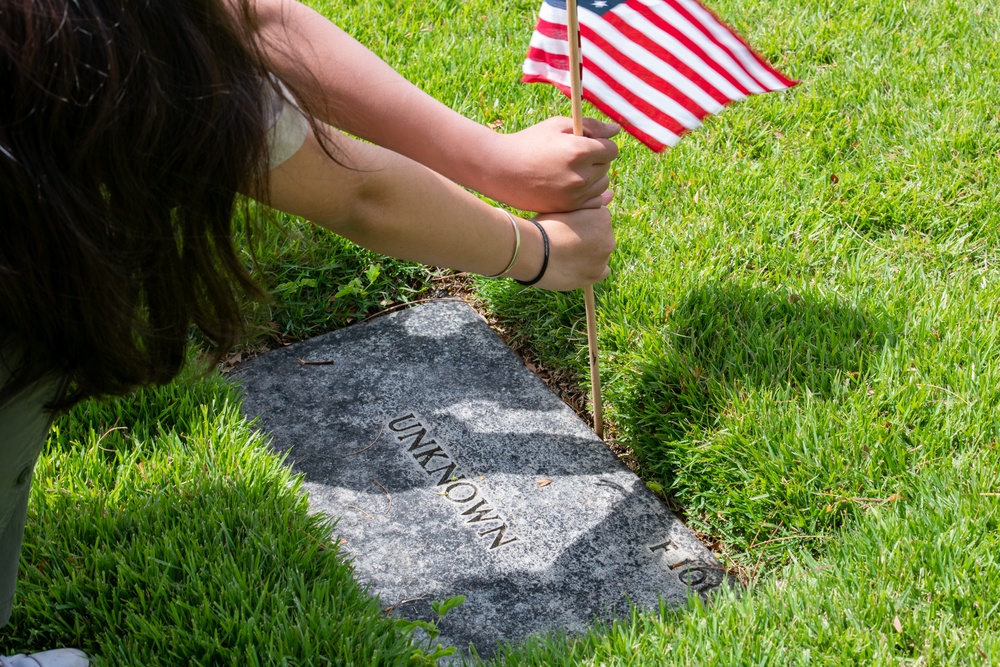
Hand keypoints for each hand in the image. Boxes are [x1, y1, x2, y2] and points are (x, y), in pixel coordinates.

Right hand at [489, 117, 619, 213]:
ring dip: (593, 177)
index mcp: (580, 150)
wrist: (501, 170)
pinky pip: (593, 201)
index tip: (588, 144)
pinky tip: (571, 186)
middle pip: (607, 166)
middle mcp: (581, 175)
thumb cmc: (529, 143)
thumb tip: (616, 131)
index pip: (611, 149)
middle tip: (573, 157)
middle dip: (596, 159)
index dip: (601, 144)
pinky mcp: (568, 207)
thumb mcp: (557, 126)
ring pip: (602, 184)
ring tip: (570, 171)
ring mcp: (575, 194)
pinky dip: (587, 193)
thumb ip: (590, 126)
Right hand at [529, 190, 615, 290]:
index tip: (566, 227)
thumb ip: (589, 202)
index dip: (580, 222)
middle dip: (587, 238)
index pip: (597, 218)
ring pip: (599, 254)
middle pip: (600, 237)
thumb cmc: (545, 226)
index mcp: (603, 217)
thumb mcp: (565, 207)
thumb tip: (611, 193)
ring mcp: (603, 258)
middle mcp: (609, 237)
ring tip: (566, 255)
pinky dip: (591, 269)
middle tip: (564, 241)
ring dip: (588, 254)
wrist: (533, 252)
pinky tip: (576, 267)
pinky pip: (601, 272)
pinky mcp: (596, 275)